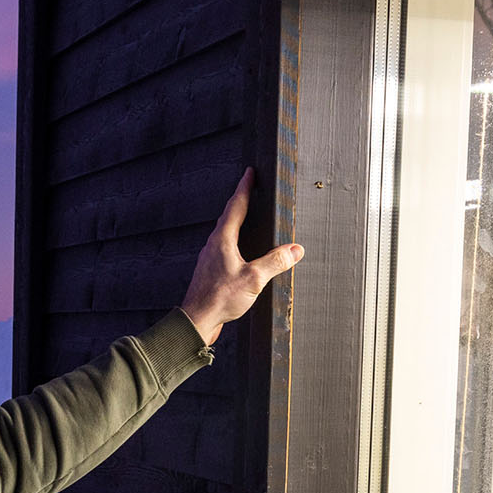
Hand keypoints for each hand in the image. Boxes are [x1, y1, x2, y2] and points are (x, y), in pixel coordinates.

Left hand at [180, 173, 303, 346]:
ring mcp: (210, 257)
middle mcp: (213, 244)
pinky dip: (233, 239)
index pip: (236, 206)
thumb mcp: (254, 279)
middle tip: (249, 187)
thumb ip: (275, 262)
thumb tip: (295, 249)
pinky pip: (224, 247)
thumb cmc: (220, 298)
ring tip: (245, 214)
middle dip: (240, 200)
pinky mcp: (210, 271)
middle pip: (228, 216)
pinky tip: (239, 249)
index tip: (250, 172)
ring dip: (235, 219)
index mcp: (223, 239)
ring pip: (224, 232)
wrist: (196, 320)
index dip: (244, 188)